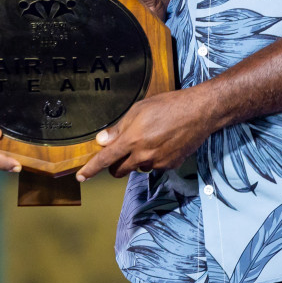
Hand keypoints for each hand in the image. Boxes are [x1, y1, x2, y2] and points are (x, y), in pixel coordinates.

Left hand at [76, 89, 216, 180]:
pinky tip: (163, 143)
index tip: (81, 176)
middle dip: (115, 165)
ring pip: (138, 167)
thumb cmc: (169, 106)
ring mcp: (157, 162)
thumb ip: (119, 128)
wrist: (199, 112)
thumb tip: (102, 140)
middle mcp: (143, 155)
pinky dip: (154, 158)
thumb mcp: (138, 110)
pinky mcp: (170, 166)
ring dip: (136, 159)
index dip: (90, 169)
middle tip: (120, 151)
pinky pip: (154, 166)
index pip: (105, 159)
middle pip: (118, 171)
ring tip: (150, 139)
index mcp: (132, 139)